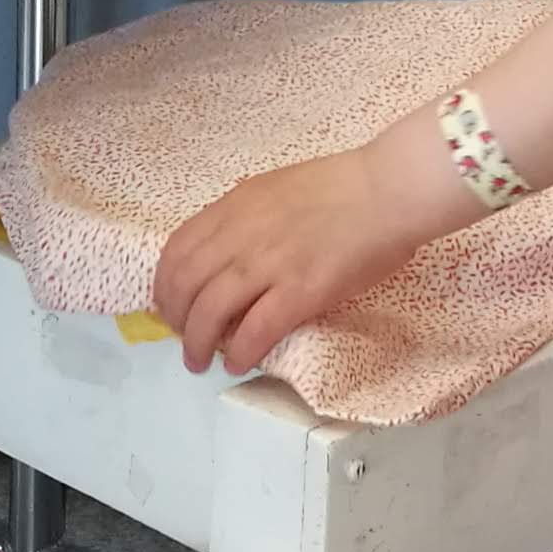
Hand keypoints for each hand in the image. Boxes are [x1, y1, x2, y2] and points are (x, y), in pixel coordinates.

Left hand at [152, 135, 456, 379]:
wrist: (387, 190)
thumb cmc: (343, 187)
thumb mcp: (276, 189)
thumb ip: (247, 218)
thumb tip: (230, 253)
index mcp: (234, 207)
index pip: (177, 250)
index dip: (164, 284)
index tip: (169, 304)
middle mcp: (240, 235)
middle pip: (184, 285)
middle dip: (174, 320)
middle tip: (182, 338)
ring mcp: (268, 264)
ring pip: (209, 313)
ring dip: (197, 344)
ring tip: (199, 362)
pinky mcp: (299, 292)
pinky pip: (255, 331)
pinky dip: (239, 353)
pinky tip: (238, 364)